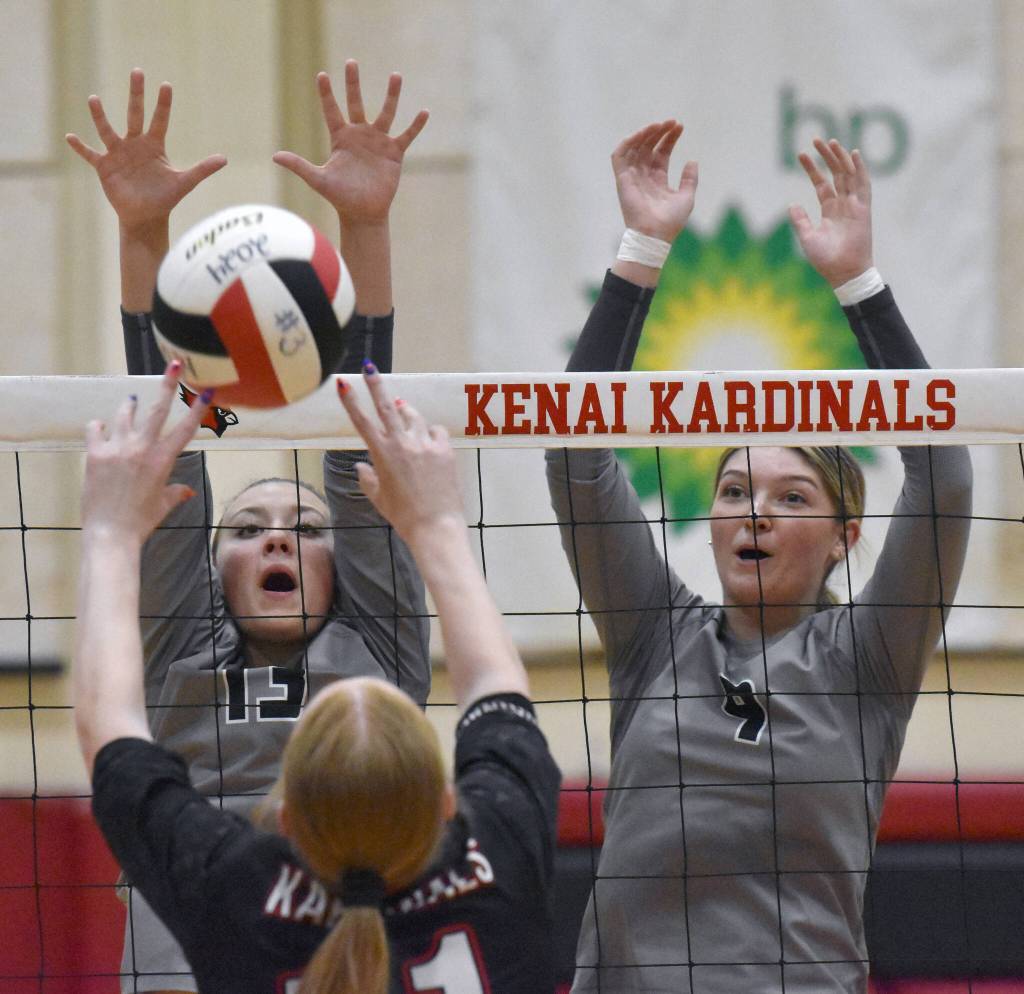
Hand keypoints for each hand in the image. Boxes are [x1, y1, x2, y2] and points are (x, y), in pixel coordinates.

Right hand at [65, 68, 225, 235]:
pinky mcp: (104, 167)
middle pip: (135, 114)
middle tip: (137, 71)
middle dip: (136, 94)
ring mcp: (118, 154)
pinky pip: (90, 154)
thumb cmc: (165, 198)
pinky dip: (80, 147)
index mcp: (154, 146)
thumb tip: (224, 159)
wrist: (145, 216)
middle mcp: (135, 144)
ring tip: (94, 99)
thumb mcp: (184, 183)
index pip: (160, 120)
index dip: (163, 104)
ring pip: (107, 130)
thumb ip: (202, 169)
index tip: (166, 85)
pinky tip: (70, 137)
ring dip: (100, 116)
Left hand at [81, 364, 211, 543]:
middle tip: (174, 364)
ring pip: (125, 415)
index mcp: (163, 461)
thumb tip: (187, 491)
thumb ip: (176, 492)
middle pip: (158, 410)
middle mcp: (141, 449)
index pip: (185, 429)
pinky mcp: (95, 454)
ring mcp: (117, 449)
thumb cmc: (141, 521)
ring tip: (131, 402)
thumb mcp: (163, 505)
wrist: (110, 533)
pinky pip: (96, 428)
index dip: (198, 408)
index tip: (206, 391)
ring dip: (129, 407)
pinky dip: (100, 426)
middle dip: (168, 385)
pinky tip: (102, 428)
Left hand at [273, 61, 428, 226]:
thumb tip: (275, 156)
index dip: (326, 94)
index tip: (322, 75)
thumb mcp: (319, 179)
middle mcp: (359, 135)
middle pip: (356, 102)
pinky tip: (424, 112)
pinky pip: (407, 135)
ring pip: (386, 112)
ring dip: (391, 95)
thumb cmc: (340, 197)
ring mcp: (378, 142)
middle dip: (353, 83)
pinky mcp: (394, 153)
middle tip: (351, 62)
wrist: (363, 213)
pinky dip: (416, 125)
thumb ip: (299, 165)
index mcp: (340, 138)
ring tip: (396, 75)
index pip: (331, 110)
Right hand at [336, 366, 462, 543]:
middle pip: (387, 407)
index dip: (350, 401)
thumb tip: (361, 466)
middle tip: (369, 368)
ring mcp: (424, 445)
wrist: (435, 526)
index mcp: (382, 455)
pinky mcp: (444, 449)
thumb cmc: (403, 516)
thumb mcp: (379, 498)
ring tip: (403, 409)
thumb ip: (367, 479)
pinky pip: (436, 430)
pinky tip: (429, 439)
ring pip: (413, 417)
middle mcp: (402, 444)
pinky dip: (430, 432)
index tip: (342, 384)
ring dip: (406, 412)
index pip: (361, 422)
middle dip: (376, 385)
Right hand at [612, 120, 697, 242]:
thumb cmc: (670, 221)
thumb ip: (689, 180)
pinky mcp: (622, 180)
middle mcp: (644, 177)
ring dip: (645, 134)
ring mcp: (632, 177)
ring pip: (634, 148)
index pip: (661, 153)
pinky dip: (627, 143)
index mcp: (658, 180)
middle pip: (648, 147)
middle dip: (659, 132)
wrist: (655, 234)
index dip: (670, 139)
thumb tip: (692, 161)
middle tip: (671, 122)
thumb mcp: (686, 198)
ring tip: (658, 125)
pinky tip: (639, 134)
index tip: (679, 126)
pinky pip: (619, 157)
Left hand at [789, 138, 872, 287]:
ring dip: (841, 158)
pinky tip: (854, 154)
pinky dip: (860, 169)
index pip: (821, 184)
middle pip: (836, 174)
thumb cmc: (826, 259)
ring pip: (848, 175)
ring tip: (831, 141)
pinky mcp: (864, 209)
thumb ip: (800, 221)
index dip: (812, 169)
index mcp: (830, 211)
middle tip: (816, 139)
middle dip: (827, 156)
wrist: (843, 272)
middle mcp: (843, 205)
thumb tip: (791, 205)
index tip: (801, 154)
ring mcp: (855, 205)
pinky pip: (863, 185)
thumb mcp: (807, 238)